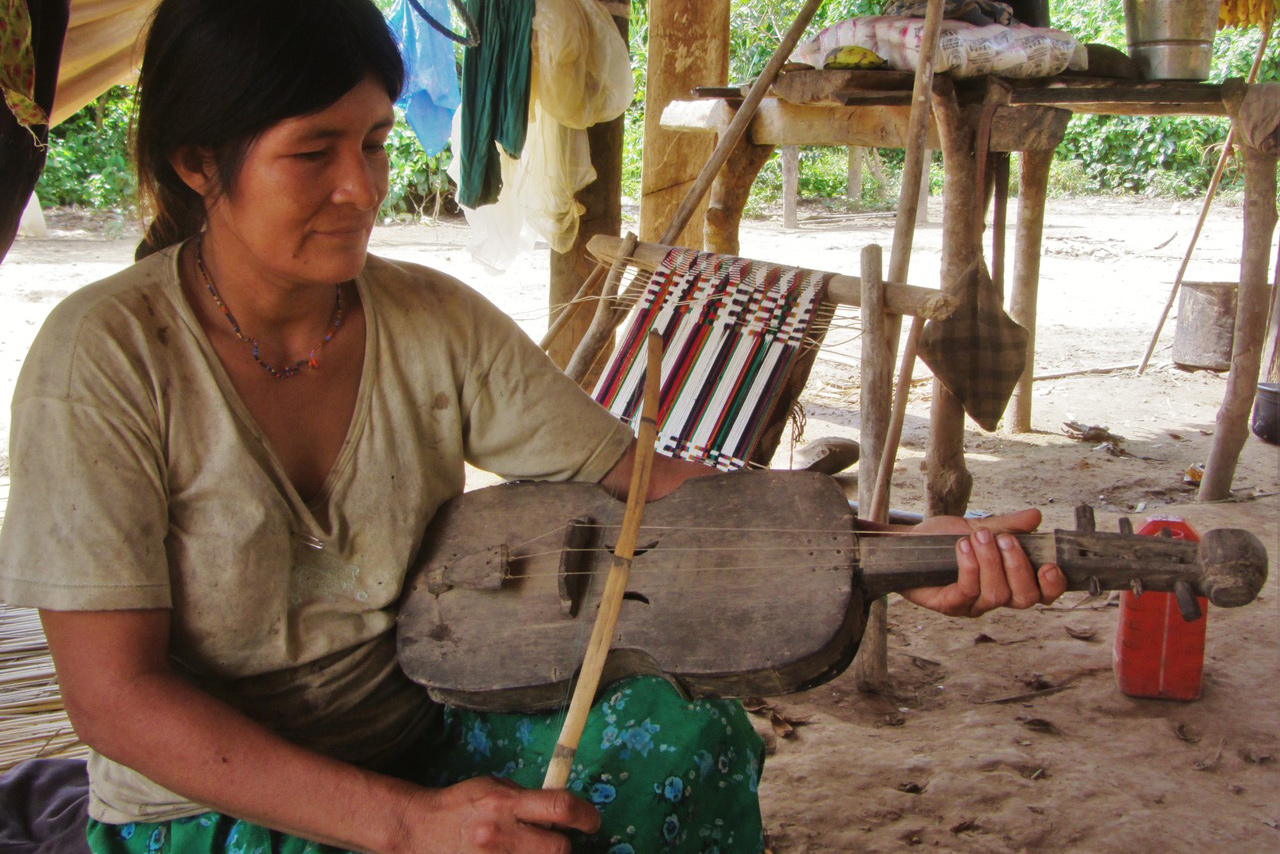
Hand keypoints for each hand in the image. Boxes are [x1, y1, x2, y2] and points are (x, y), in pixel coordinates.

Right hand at [394, 776, 599, 853]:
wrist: (420, 830)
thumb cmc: (461, 804)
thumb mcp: (493, 786)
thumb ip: (526, 798)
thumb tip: (560, 808)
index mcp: (504, 803)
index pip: (559, 807)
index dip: (585, 815)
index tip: (591, 821)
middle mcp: (500, 834)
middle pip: (558, 848)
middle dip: (563, 844)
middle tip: (556, 839)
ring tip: (532, 848)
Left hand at [898, 509, 1066, 616]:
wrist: (905, 543)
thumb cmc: (941, 539)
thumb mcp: (978, 527)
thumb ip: (1008, 525)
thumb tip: (1036, 516)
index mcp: (1008, 582)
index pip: (1041, 594)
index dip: (1052, 585)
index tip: (1050, 564)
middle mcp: (993, 598)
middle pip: (1023, 598)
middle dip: (1017, 566)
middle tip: (1002, 539)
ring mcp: (970, 605)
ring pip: (996, 595)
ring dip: (991, 562)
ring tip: (978, 537)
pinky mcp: (948, 605)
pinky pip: (967, 592)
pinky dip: (969, 567)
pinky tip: (963, 547)